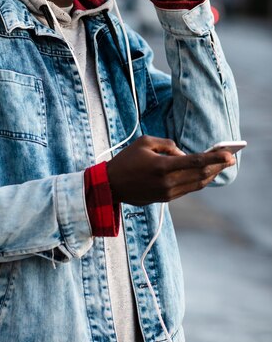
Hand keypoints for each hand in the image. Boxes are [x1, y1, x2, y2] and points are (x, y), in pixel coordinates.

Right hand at [106, 135, 235, 205]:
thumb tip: (183, 153)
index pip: (195, 162)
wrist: (111, 186)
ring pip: (197, 184)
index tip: (228, 155)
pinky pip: (188, 189)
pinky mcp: (166, 199)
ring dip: (211, 174)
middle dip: (218, 166)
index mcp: (162, 166)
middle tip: (230, 158)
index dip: (214, 158)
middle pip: (201, 175)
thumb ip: (167, 145)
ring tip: (221, 165)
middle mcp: (168, 182)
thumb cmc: (126, 160)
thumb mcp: (145, 142)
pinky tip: (205, 174)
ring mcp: (168, 193)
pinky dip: (199, 181)